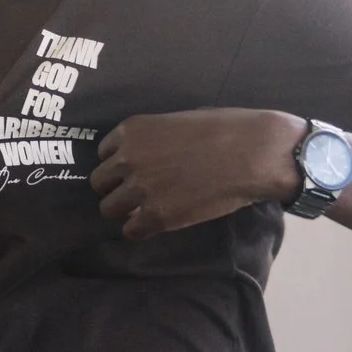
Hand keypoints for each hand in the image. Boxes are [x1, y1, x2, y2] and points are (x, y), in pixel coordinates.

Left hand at [93, 110, 303, 241]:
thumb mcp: (178, 120)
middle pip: (100, 183)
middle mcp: (127, 159)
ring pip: (109, 209)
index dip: (119, 165)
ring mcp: (140, 188)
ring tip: (146, 211)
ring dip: (125, 211)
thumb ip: (155, 138)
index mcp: (132, 131)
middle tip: (138, 194)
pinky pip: (131, 231)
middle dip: (116, 189)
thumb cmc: (225, 128)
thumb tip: (153, 152)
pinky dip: (141, 230)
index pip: (103, 154)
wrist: (251, 153)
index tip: (133, 171)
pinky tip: (157, 224)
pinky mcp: (156, 216)